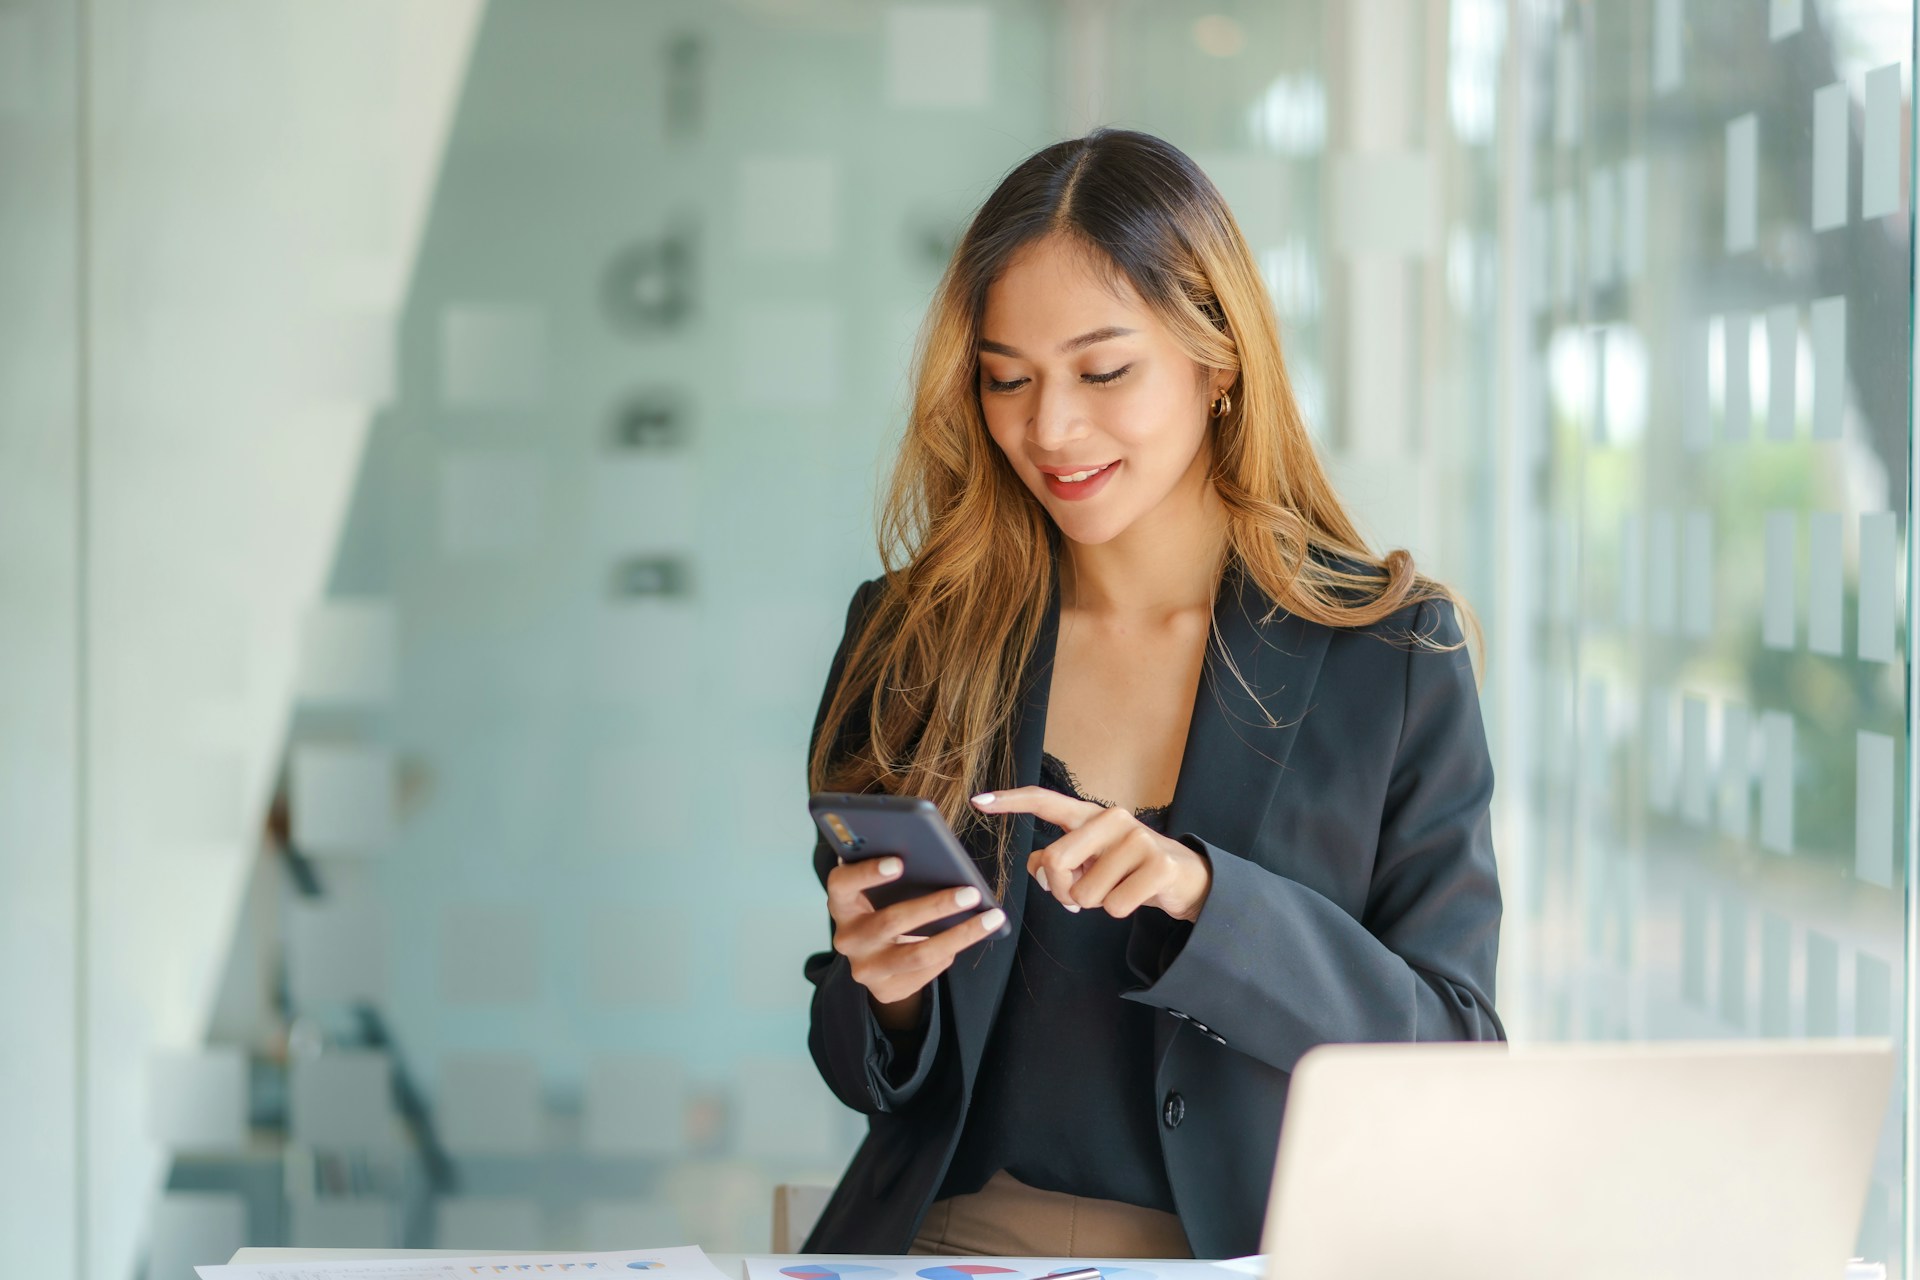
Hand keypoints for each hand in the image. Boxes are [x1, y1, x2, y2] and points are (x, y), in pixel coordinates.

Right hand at [825, 856, 1006, 1016]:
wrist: (875, 956)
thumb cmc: (883, 906)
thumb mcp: (879, 890)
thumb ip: (894, 873)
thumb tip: (938, 859)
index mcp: (841, 903)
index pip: (842, 884)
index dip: (867, 873)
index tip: (899, 862)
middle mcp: (846, 939)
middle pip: (891, 921)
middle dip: (936, 906)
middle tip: (971, 893)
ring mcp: (864, 969)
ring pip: (918, 954)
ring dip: (959, 934)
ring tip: (991, 918)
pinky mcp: (884, 991)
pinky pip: (927, 970)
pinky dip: (950, 951)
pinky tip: (968, 936)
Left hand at [971, 788, 1212, 920]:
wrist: (1183, 877)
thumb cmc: (1126, 868)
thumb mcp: (1090, 860)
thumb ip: (1058, 859)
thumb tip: (1036, 868)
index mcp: (1090, 815)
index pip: (1045, 802)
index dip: (1010, 802)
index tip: (978, 801)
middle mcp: (1113, 819)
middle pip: (1055, 862)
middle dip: (1061, 891)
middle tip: (1079, 896)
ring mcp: (1138, 839)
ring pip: (1086, 893)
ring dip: (1095, 904)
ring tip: (1117, 889)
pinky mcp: (1159, 865)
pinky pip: (1114, 906)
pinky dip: (1119, 911)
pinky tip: (1137, 896)